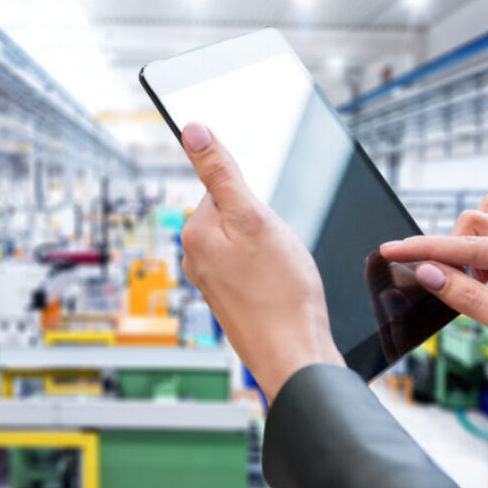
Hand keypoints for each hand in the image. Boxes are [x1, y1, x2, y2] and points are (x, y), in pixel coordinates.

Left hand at [179, 123, 344, 401]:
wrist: (295, 356)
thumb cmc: (281, 293)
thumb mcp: (254, 218)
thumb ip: (222, 172)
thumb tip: (192, 131)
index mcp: (193, 232)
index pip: (223, 187)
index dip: (255, 199)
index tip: (268, 224)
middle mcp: (195, 257)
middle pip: (236, 214)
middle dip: (264, 224)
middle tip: (279, 251)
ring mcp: (212, 281)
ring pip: (248, 241)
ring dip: (270, 249)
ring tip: (282, 273)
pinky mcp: (231, 299)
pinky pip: (253, 267)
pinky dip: (271, 272)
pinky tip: (282, 288)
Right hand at [379, 194, 487, 410]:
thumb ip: (469, 297)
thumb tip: (428, 272)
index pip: (471, 245)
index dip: (426, 248)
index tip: (391, 250)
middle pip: (479, 220)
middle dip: (450, 247)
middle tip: (442, 284)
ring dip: (469, 243)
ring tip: (469, 282)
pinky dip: (484, 251)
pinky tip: (483, 281)